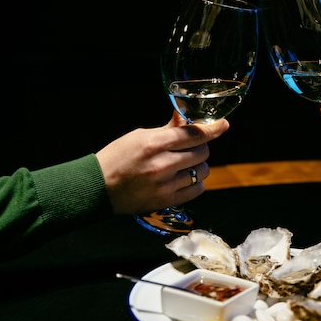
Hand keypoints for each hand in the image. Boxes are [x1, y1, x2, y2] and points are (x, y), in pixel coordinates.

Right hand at [95, 111, 229, 213]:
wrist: (97, 187)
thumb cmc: (117, 157)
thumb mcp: (140, 136)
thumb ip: (167, 130)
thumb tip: (187, 119)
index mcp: (154, 144)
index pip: (193, 134)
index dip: (212, 128)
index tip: (223, 125)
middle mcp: (162, 165)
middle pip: (202, 152)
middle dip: (201, 147)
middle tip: (190, 147)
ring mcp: (165, 185)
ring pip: (202, 171)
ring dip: (198, 165)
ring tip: (184, 164)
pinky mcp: (166, 201)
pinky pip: (197, 189)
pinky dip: (196, 182)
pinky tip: (185, 178)